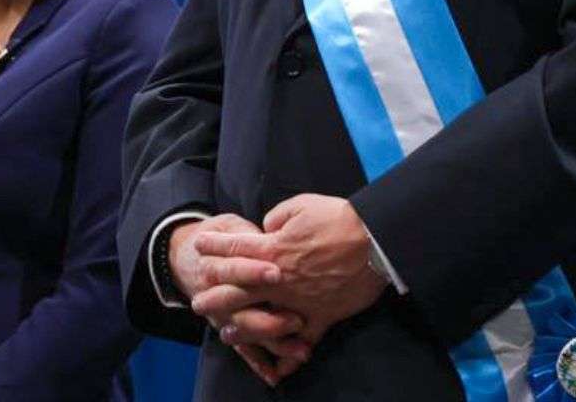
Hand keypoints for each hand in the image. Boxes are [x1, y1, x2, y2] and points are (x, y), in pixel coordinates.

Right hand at [170, 215, 308, 385]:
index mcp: (217, 266)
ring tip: (300, 348)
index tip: (275, 272)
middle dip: (268, 316)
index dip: (252, 271)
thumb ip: (249, 234)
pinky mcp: (230, 329)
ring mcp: (224, 316)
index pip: (233, 269)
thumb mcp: (231, 227)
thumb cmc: (223, 236)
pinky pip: (244, 350)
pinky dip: (259, 363)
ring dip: (273, 342)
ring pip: (246, 333)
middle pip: (241, 310)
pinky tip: (276, 374)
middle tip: (297, 319)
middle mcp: (217, 295)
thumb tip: (271, 231)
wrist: (189, 255)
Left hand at [193, 195, 388, 354]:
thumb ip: (277, 216)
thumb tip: (266, 227)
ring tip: (227, 333)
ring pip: (260, 321)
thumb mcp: (302, 205)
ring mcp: (299, 302)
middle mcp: (280, 280)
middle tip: (198, 303)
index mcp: (273, 249)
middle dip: (213, 297)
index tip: (200, 245)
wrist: (376, 240)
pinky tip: (280, 370)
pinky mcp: (322, 316)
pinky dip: (292, 358)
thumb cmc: (340, 218)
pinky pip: (304, 341)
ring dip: (240, 329)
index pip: (234, 249)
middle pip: (236, 292)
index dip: (214, 246)